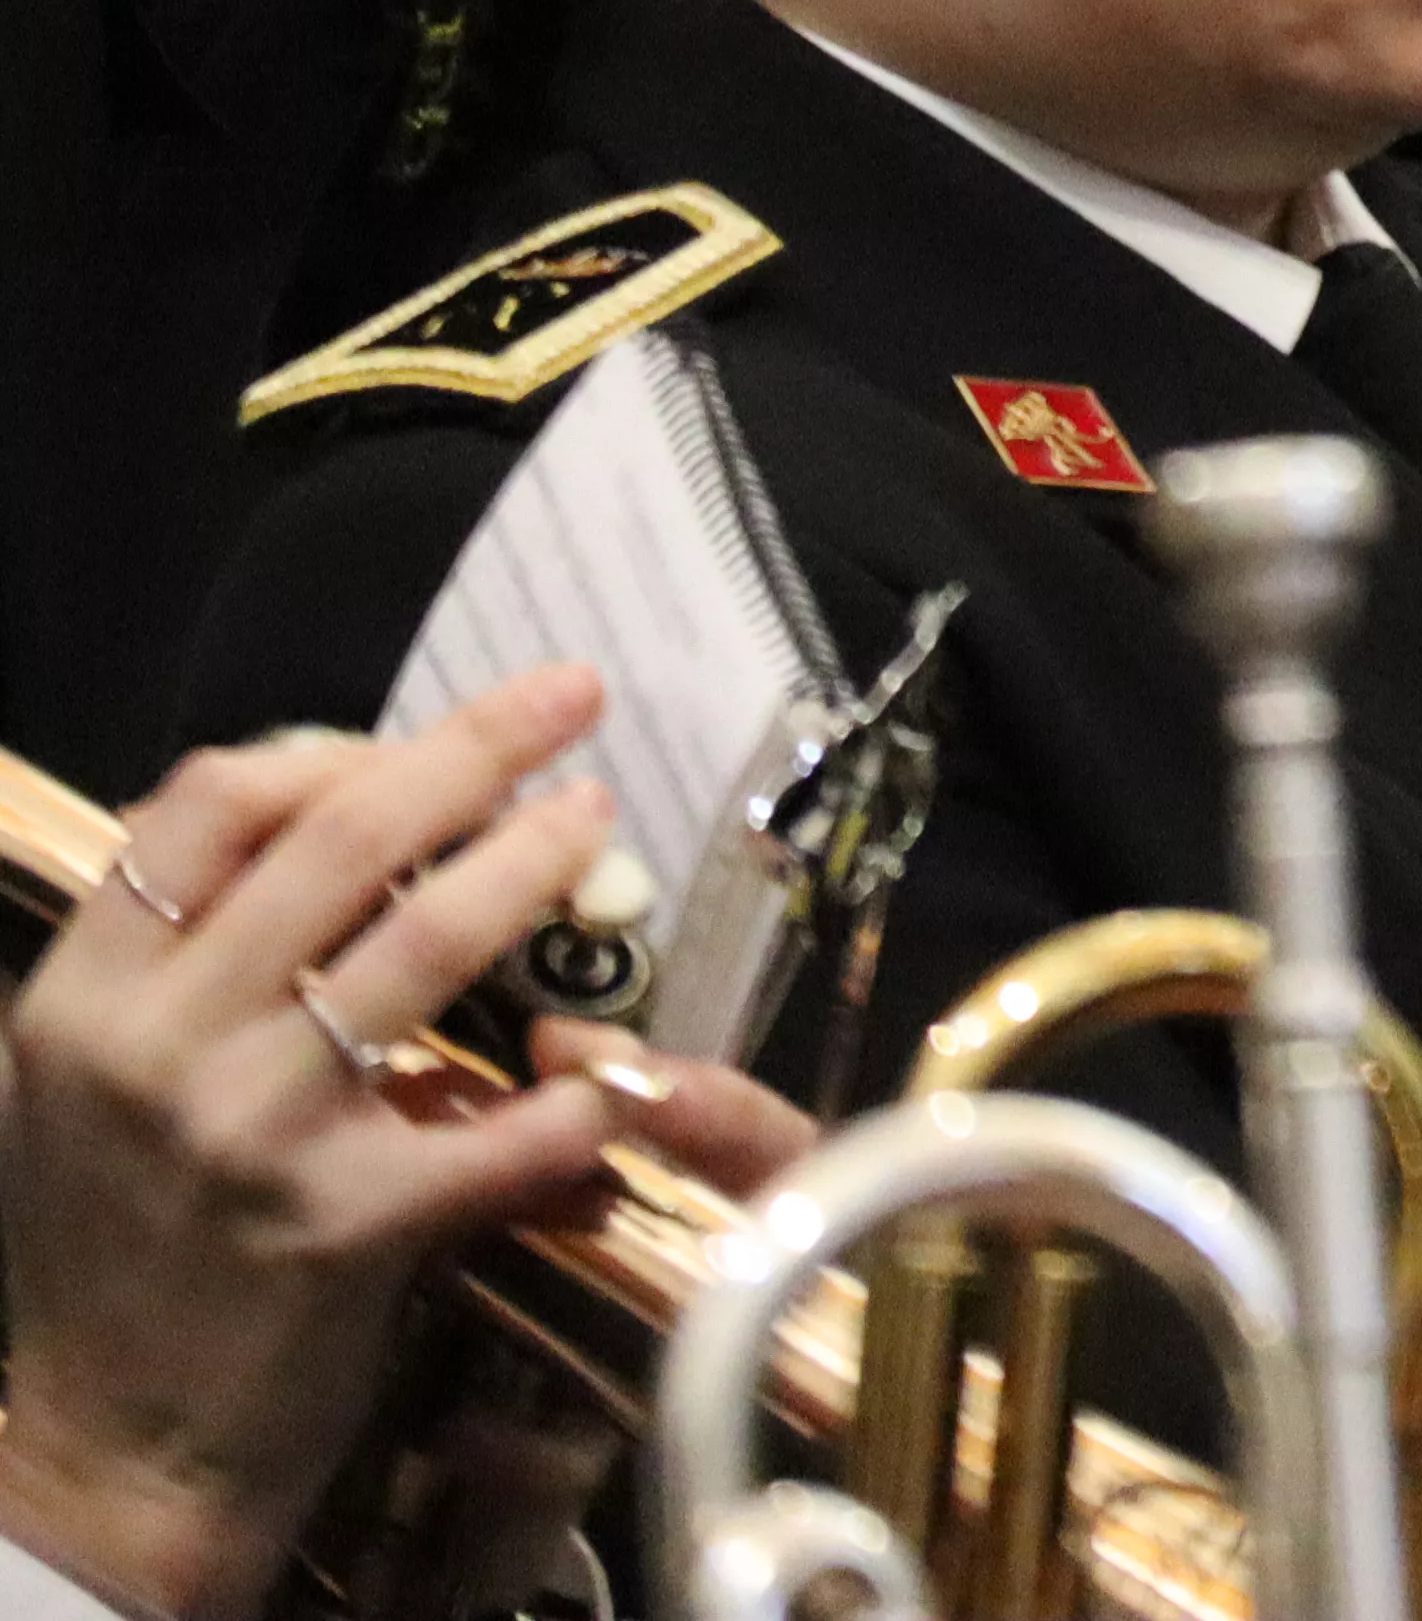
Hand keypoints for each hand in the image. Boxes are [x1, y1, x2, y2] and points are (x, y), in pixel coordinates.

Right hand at [0, 672, 645, 1620]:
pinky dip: (566, 1097)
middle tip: (569, 699)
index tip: (426, 741)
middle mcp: (157, 1049)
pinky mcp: (342, 1227)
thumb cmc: (120, 1244)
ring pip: (419, 949)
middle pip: (336, 844)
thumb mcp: (93, 1081)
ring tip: (594, 822)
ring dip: (528, 867)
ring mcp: (250, 1133)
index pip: (209, 808)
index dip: (334, 750)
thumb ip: (184, 959)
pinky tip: (608, 1073)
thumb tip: (339, 813)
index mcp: (89, 997)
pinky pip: (491, 1133)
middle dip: (469, 753)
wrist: (109, 1446)